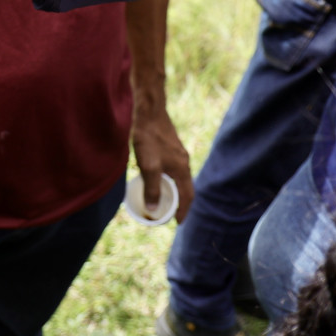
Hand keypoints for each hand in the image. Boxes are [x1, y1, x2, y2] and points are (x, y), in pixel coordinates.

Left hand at [131, 104, 192, 222]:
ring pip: (179, 179)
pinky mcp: (171, 148)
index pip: (188, 196)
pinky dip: (169, 180)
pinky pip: (173, 170)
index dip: (183, 210)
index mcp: (182, 169)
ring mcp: (178, 154)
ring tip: (163, 200)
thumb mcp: (148, 166)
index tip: (177, 222)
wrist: (149, 112)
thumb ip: (152, 188)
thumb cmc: (149, 139)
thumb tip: (153, 209)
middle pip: (185, 188)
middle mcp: (183, 162)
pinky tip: (157, 179)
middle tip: (169, 215)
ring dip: (173, 191)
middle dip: (179, 203)